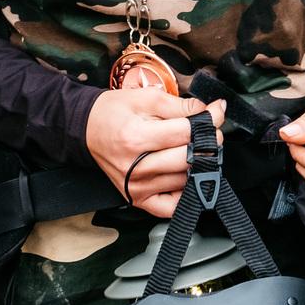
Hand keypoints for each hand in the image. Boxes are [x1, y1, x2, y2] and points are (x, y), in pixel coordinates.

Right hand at [85, 88, 225, 217]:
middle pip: (189, 158)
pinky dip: (185, 193)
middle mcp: (136, 167)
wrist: (88, 130)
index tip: (217, 110)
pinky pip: (172, 207)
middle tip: (208, 129)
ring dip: (199, 163)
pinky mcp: (137, 199)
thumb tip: (210, 110)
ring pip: (186, 180)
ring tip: (194, 147)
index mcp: (137, 137)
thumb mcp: (146, 98)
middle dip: (208, 140)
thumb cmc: (115, 113)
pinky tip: (185, 176)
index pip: (187, 132)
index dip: (209, 119)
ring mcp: (136, 186)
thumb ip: (180, 105)